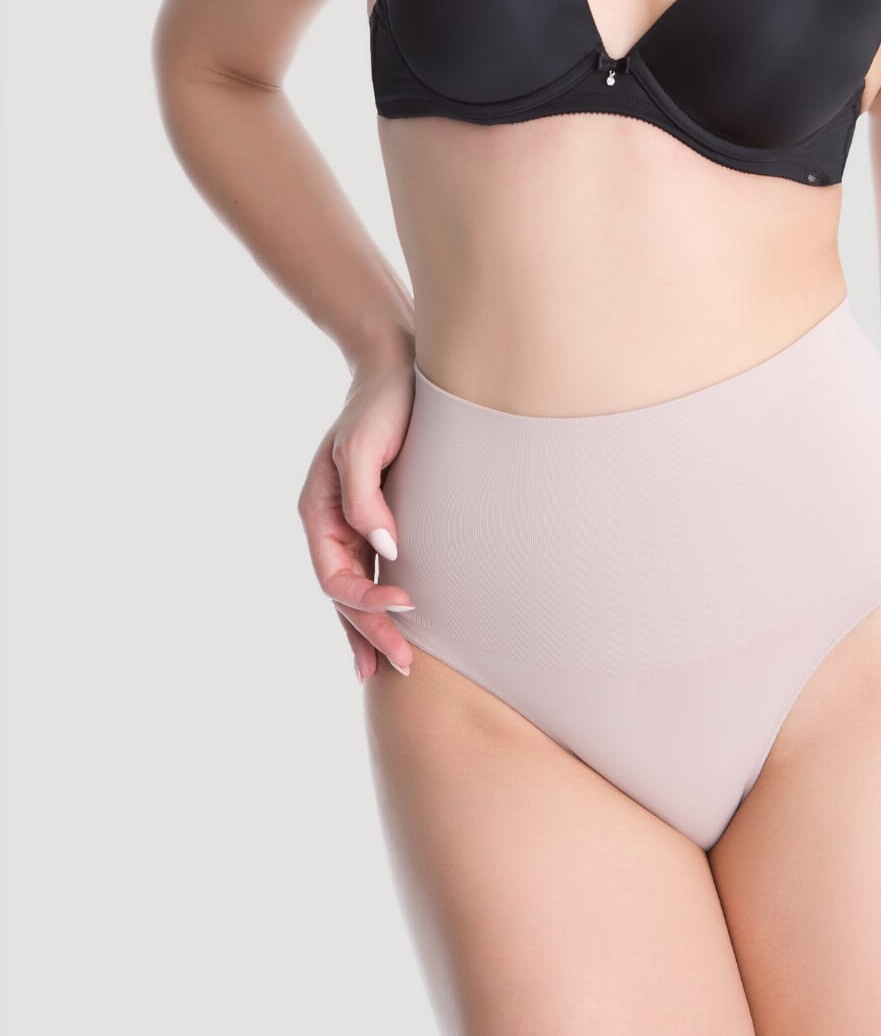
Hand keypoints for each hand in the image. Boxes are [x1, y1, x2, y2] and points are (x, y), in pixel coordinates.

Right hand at [296, 347, 418, 681]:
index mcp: (318, 512)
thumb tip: (385, 547)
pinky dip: (375, 604)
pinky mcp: (377, 519)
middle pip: (343, 595)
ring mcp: (350, 525)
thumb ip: (366, 499)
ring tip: (390, 668)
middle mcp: (330, 525)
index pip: (336, 577)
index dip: (366, 599)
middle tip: (405, 665)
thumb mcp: (365, 447)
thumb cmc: (383, 404)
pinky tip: (387, 629)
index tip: (407, 603)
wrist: (397, 367)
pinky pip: (370, 573)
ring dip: (370, 629)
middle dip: (371, 631)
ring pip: (353, 591)